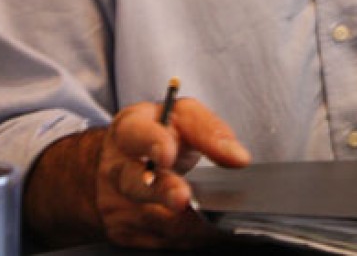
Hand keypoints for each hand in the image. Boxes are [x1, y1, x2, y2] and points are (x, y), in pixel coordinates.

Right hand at [24, 97, 250, 248]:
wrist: (123, 160)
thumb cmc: (160, 132)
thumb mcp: (183, 117)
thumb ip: (209, 131)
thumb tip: (239, 158)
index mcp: (129, 129)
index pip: (137, 134)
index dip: (152, 143)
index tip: (167, 153)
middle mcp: (117, 167)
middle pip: (135, 182)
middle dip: (161, 190)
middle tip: (182, 197)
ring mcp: (118, 203)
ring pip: (153, 218)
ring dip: (184, 219)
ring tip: (208, 217)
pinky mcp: (126, 232)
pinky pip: (161, 240)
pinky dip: (188, 236)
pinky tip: (208, 231)